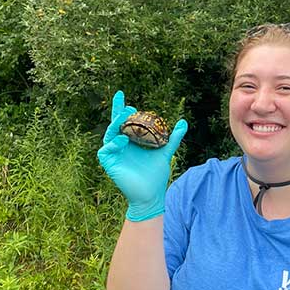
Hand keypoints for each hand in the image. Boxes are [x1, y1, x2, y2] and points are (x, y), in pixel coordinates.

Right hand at [97, 90, 187, 221]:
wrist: (151, 196)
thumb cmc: (156, 176)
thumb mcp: (165, 153)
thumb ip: (173, 138)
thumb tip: (183, 123)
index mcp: (130, 142)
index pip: (124, 122)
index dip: (120, 108)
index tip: (122, 94)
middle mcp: (120, 146)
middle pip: (114, 124)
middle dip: (118, 113)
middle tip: (129, 106)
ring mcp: (113, 154)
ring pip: (109, 134)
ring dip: (116, 124)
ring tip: (126, 116)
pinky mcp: (109, 164)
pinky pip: (106, 150)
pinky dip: (113, 144)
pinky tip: (123, 140)